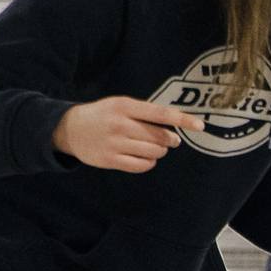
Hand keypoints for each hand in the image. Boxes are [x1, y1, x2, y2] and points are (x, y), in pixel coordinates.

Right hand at [51, 97, 203, 172]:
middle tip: (171, 140)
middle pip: (159, 137)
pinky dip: (149, 163)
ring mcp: (114, 143)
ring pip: (153, 152)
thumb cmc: (103, 115)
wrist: (70, 129)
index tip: (199, 125)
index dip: (182, 120)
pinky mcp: (110, 160)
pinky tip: (146, 158)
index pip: (160, 113)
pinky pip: (142, 166)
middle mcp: (119, 124)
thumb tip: (176, 126)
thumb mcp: (120, 105)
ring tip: (155, 148)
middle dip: (171, 140)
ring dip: (160, 152)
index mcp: (123, 106)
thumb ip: (145, 112)